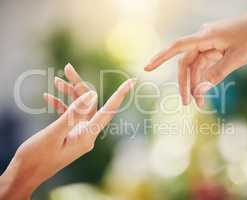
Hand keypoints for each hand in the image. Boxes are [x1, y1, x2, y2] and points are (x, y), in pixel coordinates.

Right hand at [0, 64, 135, 199]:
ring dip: (68, 93)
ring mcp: (78, 133)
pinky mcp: (69, 134)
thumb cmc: (37, 157)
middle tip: (68, 68)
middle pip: (89, 103)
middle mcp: (86, 134)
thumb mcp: (54, 133)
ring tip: (56, 80)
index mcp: (87, 135)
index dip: (120, 96)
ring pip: (78, 107)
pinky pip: (69, 115)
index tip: (131, 82)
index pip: (108, 111)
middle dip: (79, 85)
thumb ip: (74, 112)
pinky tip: (48, 97)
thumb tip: (92, 94)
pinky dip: (60, 105)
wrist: (24, 174)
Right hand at [144, 9, 246, 106]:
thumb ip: (217, 74)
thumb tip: (200, 91)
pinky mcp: (218, 48)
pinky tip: (206, 92)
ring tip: (200, 104)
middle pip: (187, 63)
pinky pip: (206, 64)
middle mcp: (204, 39)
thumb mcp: (237, 58)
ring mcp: (211, 44)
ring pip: (196, 66)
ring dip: (197, 84)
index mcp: (206, 36)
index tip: (147, 68)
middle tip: (186, 103)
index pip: (177, 47)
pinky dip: (205, 78)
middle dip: (185, 84)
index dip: (160, 57)